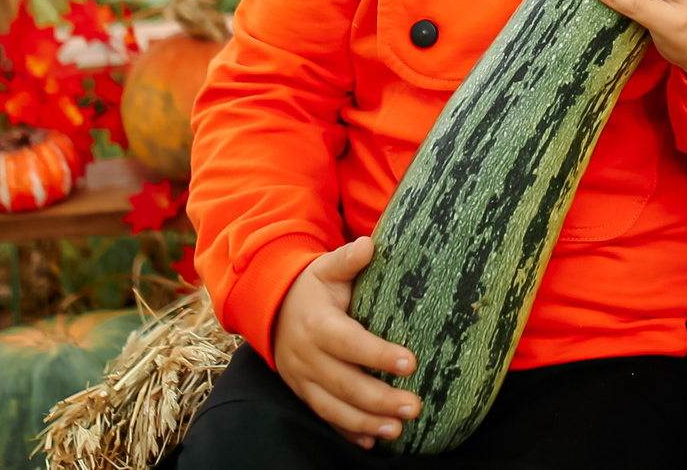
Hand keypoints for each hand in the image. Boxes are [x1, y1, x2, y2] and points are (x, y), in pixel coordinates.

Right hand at [268, 237, 420, 448]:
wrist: (272, 310)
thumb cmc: (311, 288)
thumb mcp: (325, 268)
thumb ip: (347, 259)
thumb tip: (369, 245)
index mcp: (318, 324)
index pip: (350, 343)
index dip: (379, 354)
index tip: (411, 363)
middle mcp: (307, 356)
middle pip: (345, 383)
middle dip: (380, 399)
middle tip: (414, 407)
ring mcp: (303, 379)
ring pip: (334, 408)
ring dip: (366, 422)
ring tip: (398, 430)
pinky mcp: (304, 393)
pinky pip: (325, 417)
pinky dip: (348, 431)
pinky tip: (372, 441)